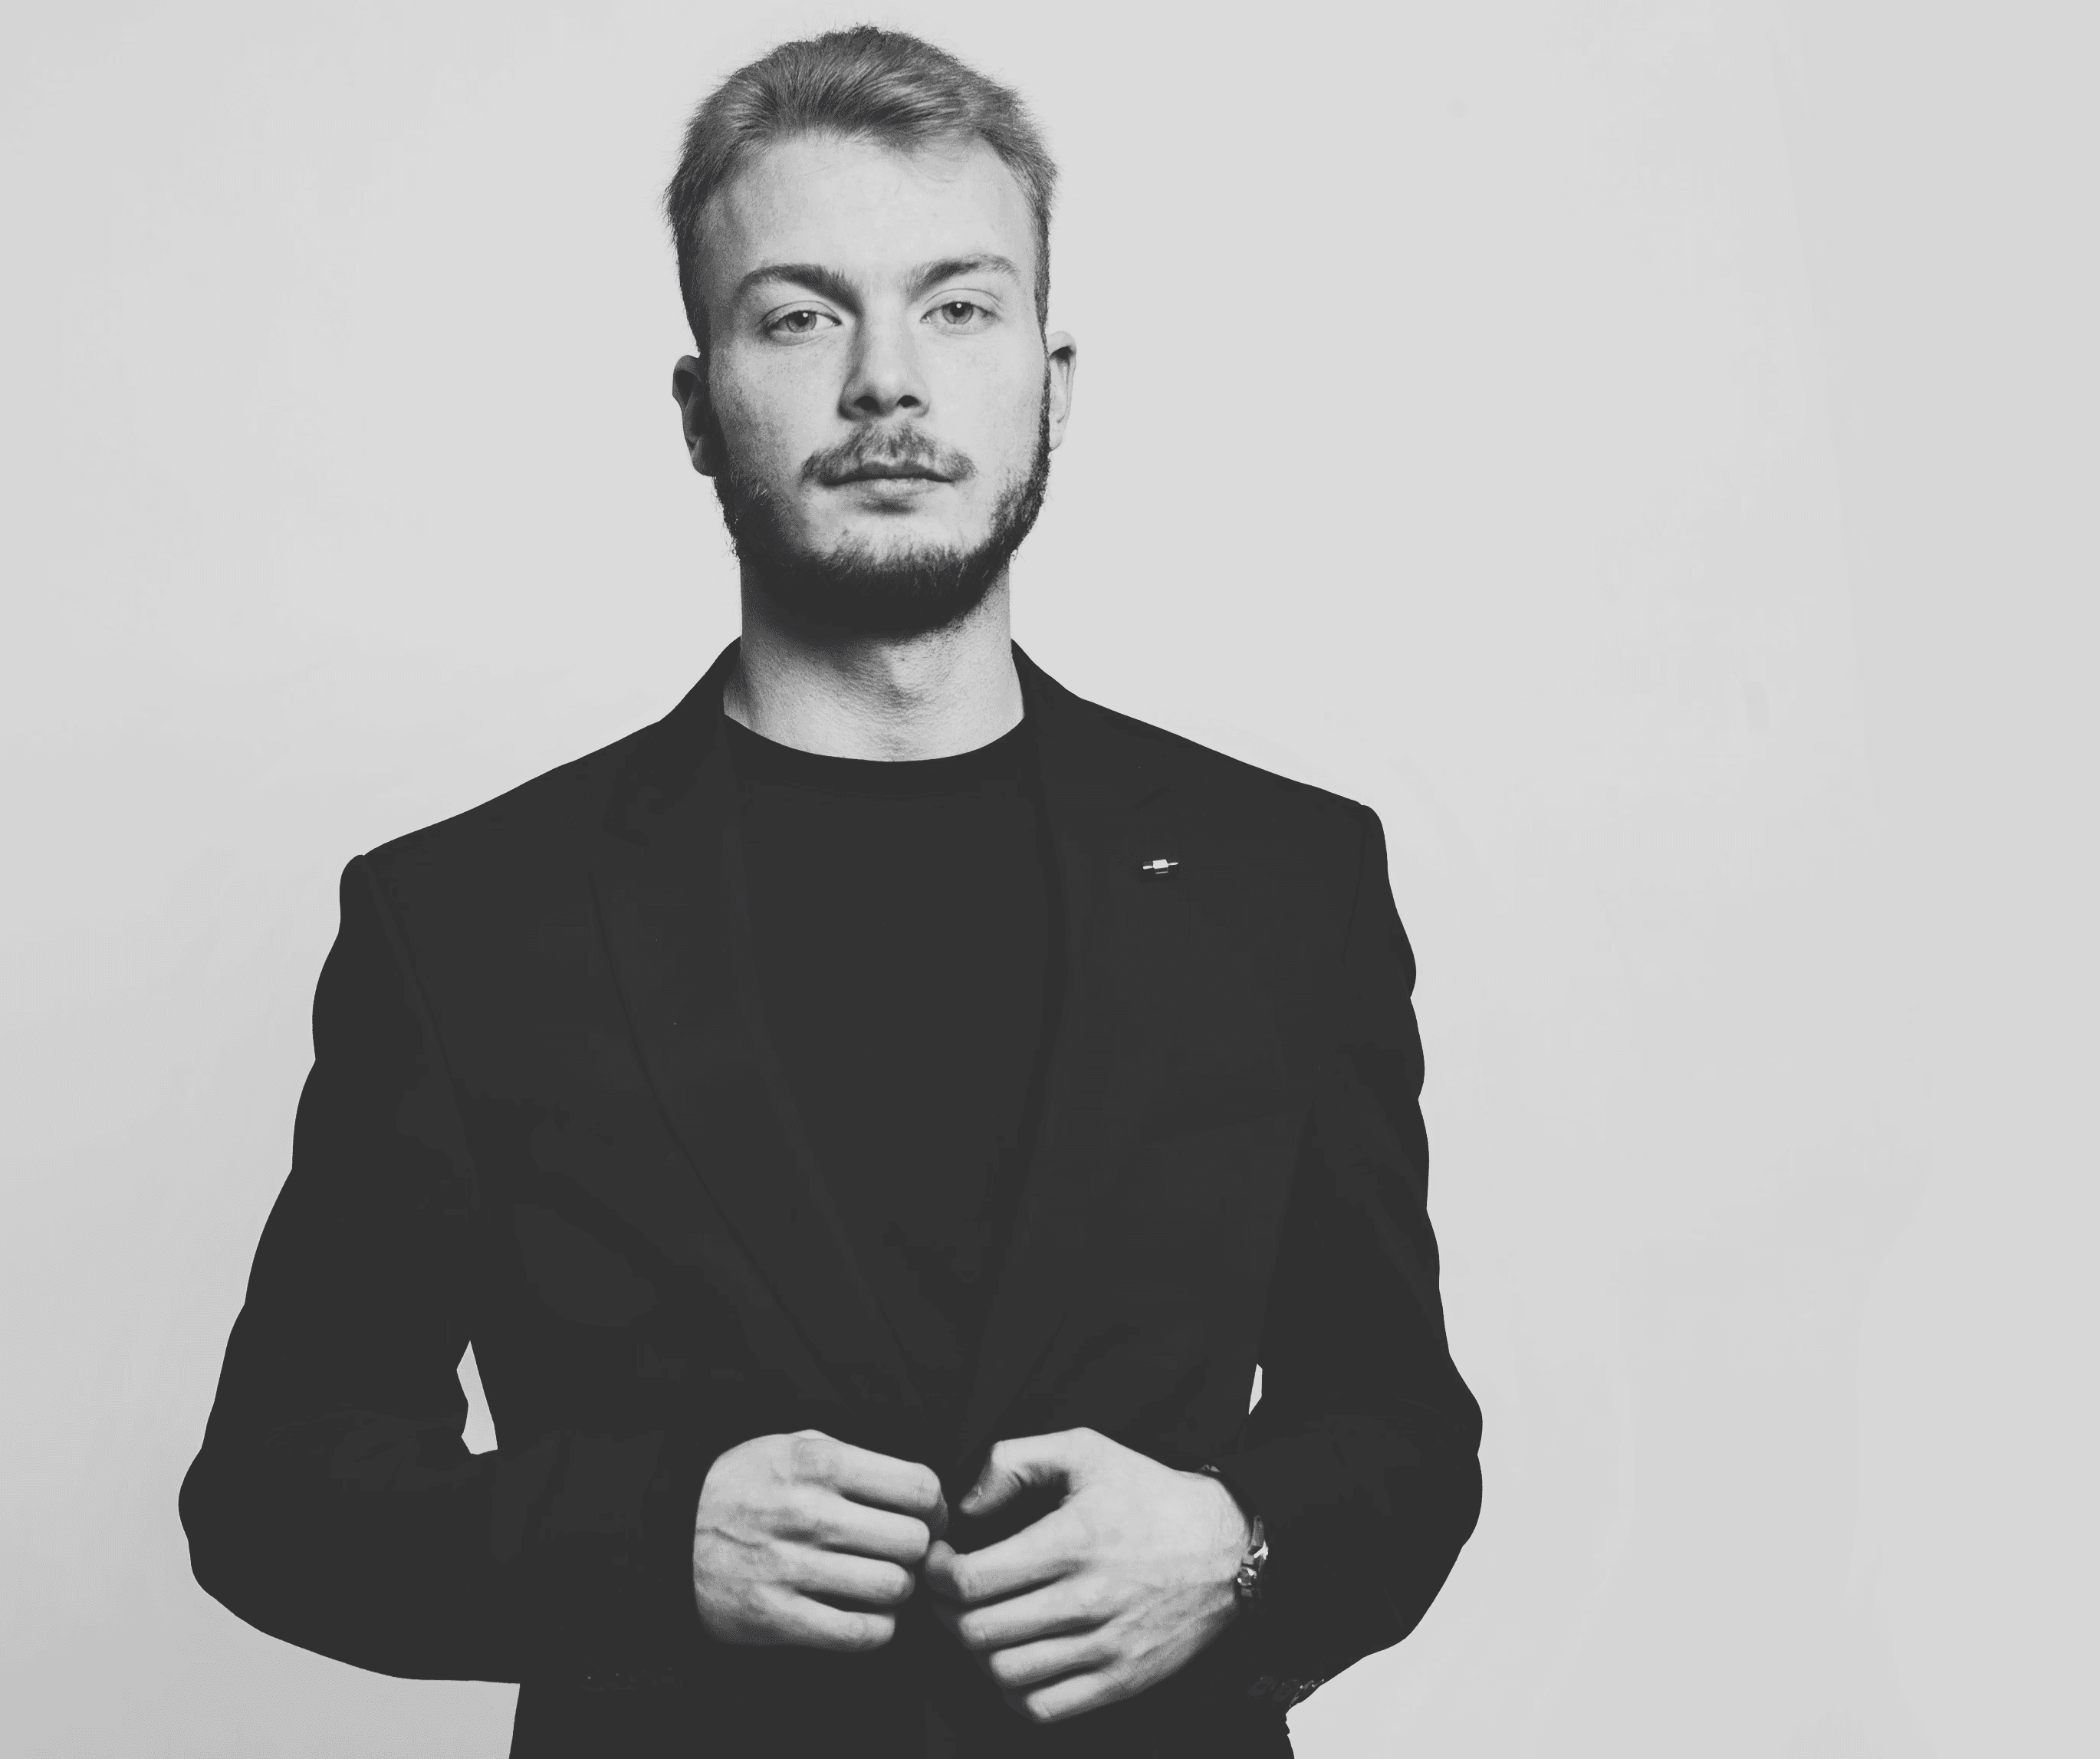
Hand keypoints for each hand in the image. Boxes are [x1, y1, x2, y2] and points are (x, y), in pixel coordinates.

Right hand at [692, 1429, 946, 1649]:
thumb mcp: (792, 1445)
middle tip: (905, 1552)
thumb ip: (854, 1456)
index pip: (917, 1486)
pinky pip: (857, 1632)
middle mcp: (806, 1513)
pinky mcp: (775, 1616)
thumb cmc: (747, 1484)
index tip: (927, 1515)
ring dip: (898, 1590)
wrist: (670, 1530)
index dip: (935, 1505)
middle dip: (920, 1550)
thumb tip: (920, 1487)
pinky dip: (876, 1629)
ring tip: (883, 1581)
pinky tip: (867, 1613)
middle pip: (913, 1541)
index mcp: (817, 1463)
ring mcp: (789, 1567)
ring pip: (892, 1588)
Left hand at [921, 1428, 1251, 1723]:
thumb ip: (1013, 1461)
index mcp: (1073, 1541)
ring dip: (980, 1651)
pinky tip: (1020, 1657)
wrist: (1227, 1547)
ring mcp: (1105, 1647)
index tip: (937, 1562)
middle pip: (978, 1632)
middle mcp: (1087, 1600)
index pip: (971, 1580)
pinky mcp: (1121, 1680)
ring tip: (986, 1622)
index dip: (936, 1574)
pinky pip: (1042, 1707)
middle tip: (952, 1593)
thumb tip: (966, 1506)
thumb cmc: (1148, 1495)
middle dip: (948, 1612)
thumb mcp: (1085, 1449)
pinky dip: (1016, 1690)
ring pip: (1003, 1672)